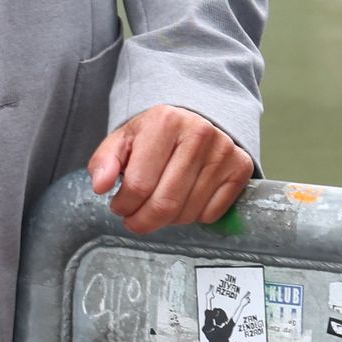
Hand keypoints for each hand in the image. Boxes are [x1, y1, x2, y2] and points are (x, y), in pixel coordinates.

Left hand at [89, 104, 254, 233]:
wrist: (195, 120)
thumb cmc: (154, 136)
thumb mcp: (123, 141)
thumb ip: (105, 162)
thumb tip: (100, 185)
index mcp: (165, 122)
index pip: (139, 185)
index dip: (123, 205)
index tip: (119, 205)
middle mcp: (199, 133)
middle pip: (165, 204)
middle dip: (143, 221)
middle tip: (134, 219)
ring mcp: (224, 151)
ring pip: (187, 214)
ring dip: (167, 220)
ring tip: (159, 204)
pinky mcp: (241, 168)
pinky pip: (211, 215)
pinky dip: (194, 216)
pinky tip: (185, 199)